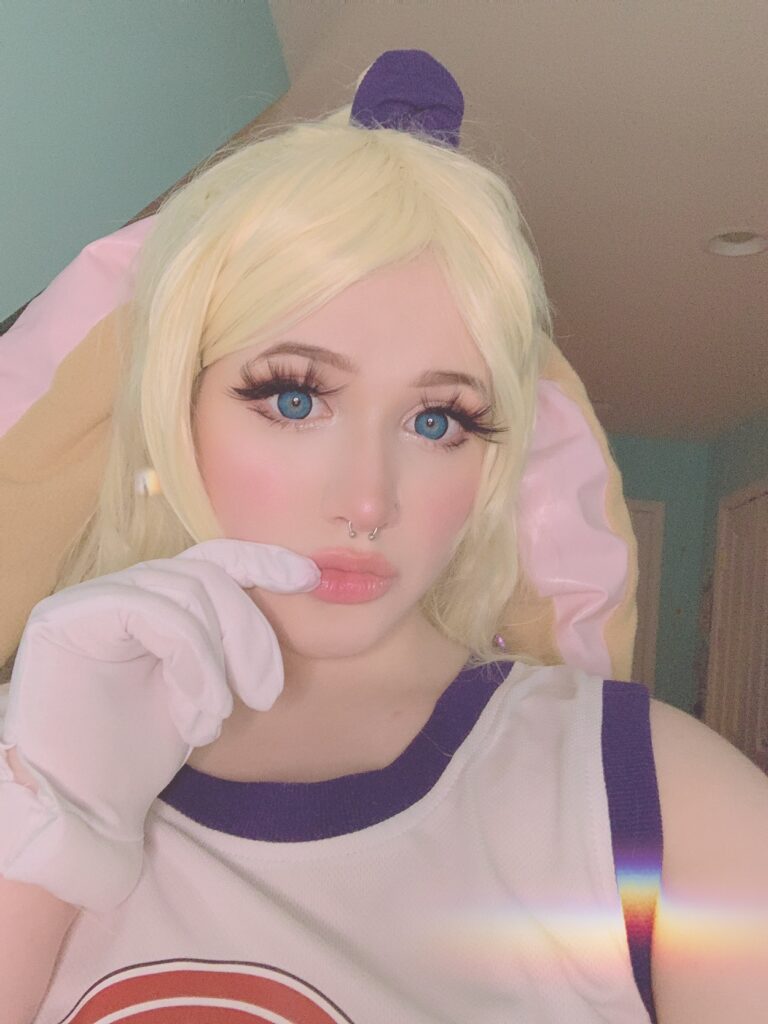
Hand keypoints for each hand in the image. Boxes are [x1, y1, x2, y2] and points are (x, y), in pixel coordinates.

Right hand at [0, 539, 318, 911]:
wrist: (80, 807)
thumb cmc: (142, 751)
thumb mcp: (203, 688)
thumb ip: (226, 644)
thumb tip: (289, 599)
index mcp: (154, 600)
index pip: (212, 558)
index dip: (261, 560)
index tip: (307, 578)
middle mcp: (122, 589)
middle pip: (207, 573)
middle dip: (249, 630)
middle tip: (267, 694)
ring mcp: (92, 599)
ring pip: (185, 592)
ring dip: (217, 657)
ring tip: (217, 715)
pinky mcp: (68, 617)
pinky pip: (153, 613)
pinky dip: (191, 660)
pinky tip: (198, 712)